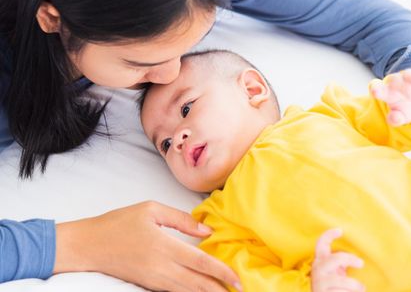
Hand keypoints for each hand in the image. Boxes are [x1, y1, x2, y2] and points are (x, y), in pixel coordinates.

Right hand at [55, 201, 241, 291]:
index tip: (237, 278)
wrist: (88, 245)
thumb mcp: (151, 210)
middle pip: (197, 283)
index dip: (222, 272)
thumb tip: (207, 231)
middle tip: (239, 290)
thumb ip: (182, 220)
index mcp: (164, 246)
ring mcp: (153, 279)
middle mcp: (161, 267)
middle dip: (219, 289)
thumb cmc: (119, 223)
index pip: (200, 262)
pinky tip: (199, 291)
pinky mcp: (147, 284)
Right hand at [312, 228, 364, 291]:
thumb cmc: (333, 285)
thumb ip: (341, 261)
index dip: (329, 235)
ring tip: (362, 289)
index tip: (340, 230)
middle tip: (362, 263)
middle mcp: (318, 269)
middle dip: (351, 259)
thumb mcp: (335, 271)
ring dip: (355, 286)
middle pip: (336, 258)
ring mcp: (319, 282)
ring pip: (342, 281)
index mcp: (320, 260)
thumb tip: (360, 253)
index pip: (321, 243)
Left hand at [370, 63, 410, 125]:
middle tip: (405, 94)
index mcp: (387, 93)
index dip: (375, 89)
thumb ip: (395, 119)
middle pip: (393, 79)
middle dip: (396, 84)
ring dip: (410, 77)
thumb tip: (393, 119)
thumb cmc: (407, 109)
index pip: (377, 88)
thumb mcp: (401, 117)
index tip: (375, 92)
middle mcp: (397, 82)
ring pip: (408, 74)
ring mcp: (410, 77)